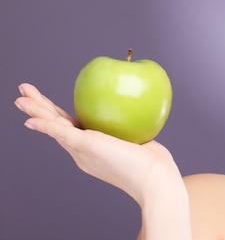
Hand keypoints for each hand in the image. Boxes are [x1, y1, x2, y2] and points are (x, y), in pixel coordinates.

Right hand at [14, 83, 182, 206]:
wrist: (155, 179)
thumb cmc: (154, 162)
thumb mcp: (139, 138)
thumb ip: (130, 126)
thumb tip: (138, 109)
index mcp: (92, 149)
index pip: (71, 127)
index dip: (56, 115)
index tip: (47, 103)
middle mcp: (82, 152)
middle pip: (56, 125)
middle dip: (38, 109)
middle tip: (23, 93)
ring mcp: (82, 150)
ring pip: (53, 126)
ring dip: (35, 111)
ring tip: (20, 98)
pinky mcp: (86, 146)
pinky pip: (60, 132)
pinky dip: (44, 124)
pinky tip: (31, 118)